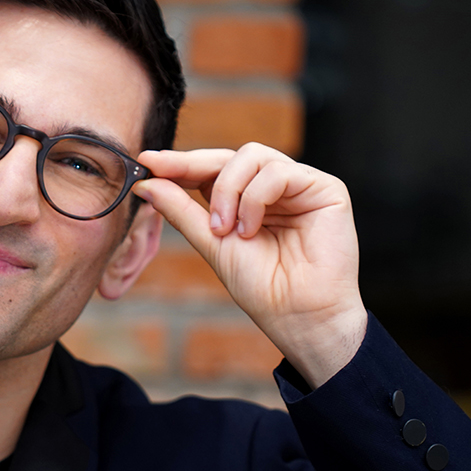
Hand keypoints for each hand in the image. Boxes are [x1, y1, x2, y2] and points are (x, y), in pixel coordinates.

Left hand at [132, 143, 366, 387]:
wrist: (298, 315)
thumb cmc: (261, 287)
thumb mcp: (211, 243)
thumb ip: (181, 210)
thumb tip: (145, 183)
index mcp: (249, 200)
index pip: (213, 169)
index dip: (181, 163)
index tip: (147, 161)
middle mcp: (275, 188)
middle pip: (230, 155)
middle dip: (193, 166)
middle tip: (166, 177)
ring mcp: (300, 185)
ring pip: (252, 156)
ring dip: (229, 191)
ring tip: (225, 230)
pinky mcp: (325, 188)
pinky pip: (279, 172)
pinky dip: (255, 198)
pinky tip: (250, 230)